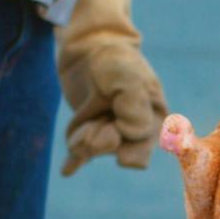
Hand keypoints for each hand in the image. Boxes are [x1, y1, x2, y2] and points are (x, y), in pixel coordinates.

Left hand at [56, 0, 166, 175]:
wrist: (88, 47)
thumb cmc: (114, 60)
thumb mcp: (128, 75)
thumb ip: (134, 104)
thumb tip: (131, 134)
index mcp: (153, 118)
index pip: (140, 148)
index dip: (126, 140)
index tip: (117, 124)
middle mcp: (134, 130)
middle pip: (119, 153)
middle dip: (102, 142)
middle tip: (94, 127)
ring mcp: (110, 132)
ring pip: (95, 151)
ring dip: (84, 139)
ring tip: (85, 120)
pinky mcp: (88, 131)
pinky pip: (81, 154)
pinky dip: (74, 162)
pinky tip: (66, 171)